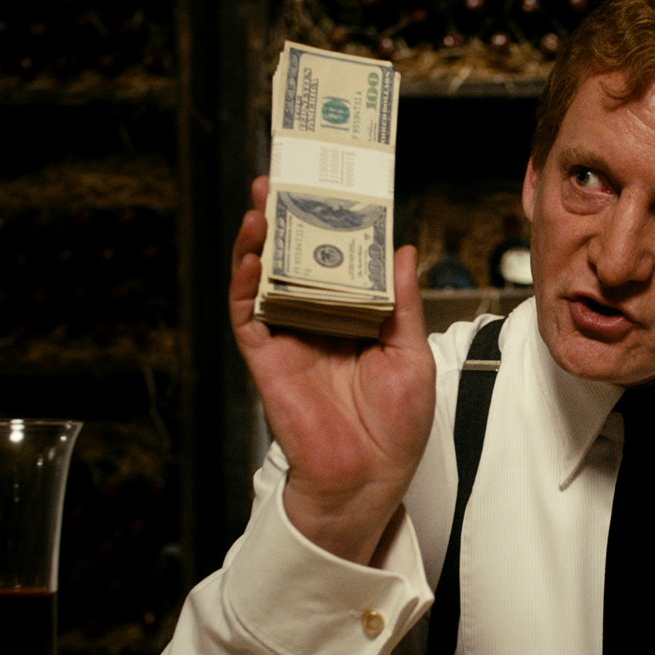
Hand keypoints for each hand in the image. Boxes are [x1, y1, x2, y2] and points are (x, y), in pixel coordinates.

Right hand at [232, 177, 435, 564]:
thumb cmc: (397, 424)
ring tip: (262, 203)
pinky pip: (248, 316)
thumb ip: (401, 301)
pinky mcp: (267, 358)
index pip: (340, 257)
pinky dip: (244, 284)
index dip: (333, 221)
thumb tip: (404, 248)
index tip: (333, 184)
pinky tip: (249, 257)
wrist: (370, 477)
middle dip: (287, 217)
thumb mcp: (411, 352)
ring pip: (266, 278)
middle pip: (296, 257)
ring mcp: (290, 337)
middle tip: (283, 176)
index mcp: (355, 314)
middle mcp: (319, 318)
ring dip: (259, 240)